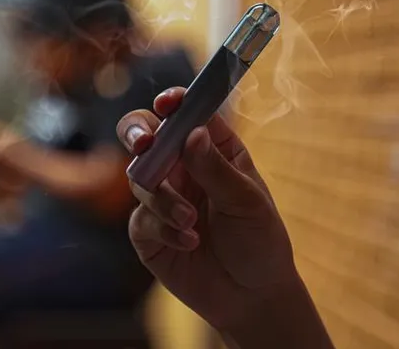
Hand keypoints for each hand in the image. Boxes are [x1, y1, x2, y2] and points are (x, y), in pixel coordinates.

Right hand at [117, 88, 329, 346]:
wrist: (251, 296)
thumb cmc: (259, 240)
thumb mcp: (246, 201)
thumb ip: (216, 169)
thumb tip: (191, 133)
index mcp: (213, 150)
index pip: (188, 114)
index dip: (174, 102)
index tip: (168, 103)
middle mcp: (184, 168)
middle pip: (147, 135)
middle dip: (139, 133)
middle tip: (144, 144)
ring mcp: (163, 197)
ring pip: (140, 177)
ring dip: (163, 198)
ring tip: (192, 221)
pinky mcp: (148, 230)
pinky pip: (141, 218)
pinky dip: (164, 228)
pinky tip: (190, 241)